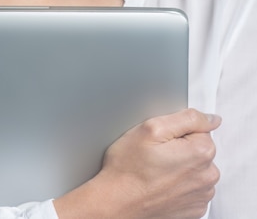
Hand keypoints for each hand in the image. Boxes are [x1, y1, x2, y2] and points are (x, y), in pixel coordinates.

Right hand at [54, 108, 220, 218]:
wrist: (116, 203)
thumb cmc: (129, 168)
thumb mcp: (152, 128)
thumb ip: (187, 118)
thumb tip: (212, 119)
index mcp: (201, 153)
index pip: (200, 129)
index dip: (177, 130)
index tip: (161, 140)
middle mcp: (207, 177)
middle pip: (199, 149)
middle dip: (180, 147)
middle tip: (156, 154)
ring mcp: (201, 196)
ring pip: (196, 168)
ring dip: (180, 166)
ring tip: (156, 170)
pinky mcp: (193, 210)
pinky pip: (192, 187)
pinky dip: (179, 184)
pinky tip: (160, 183)